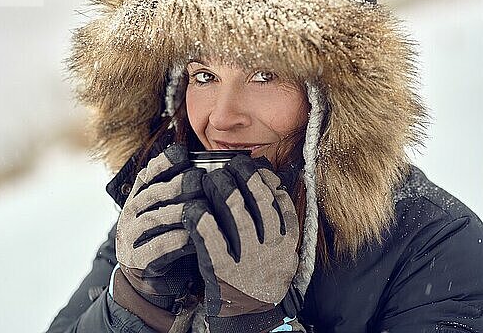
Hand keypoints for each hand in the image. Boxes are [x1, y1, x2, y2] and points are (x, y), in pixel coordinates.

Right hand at [115, 144, 204, 313]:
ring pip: (154, 219)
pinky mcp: (138, 260)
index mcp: (139, 196)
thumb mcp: (170, 209)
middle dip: (177, 184)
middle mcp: (131, 213)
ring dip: (179, 211)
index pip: (148, 173)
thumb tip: (211, 166)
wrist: (149, 280)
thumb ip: (182, 191)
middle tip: (200, 179)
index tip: (184, 154)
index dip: (164, 162)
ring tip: (202, 206)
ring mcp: (131, 237)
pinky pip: (157, 248)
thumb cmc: (169, 237)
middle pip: (153, 194)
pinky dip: (177, 241)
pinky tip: (195, 236)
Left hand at [182, 155, 300, 331]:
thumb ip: (277, 220)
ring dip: (225, 192)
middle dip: (245, 178)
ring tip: (212, 177)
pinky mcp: (225, 273)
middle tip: (231, 165)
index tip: (254, 166)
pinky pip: (214, 244)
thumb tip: (270, 180)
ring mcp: (249, 262)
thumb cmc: (261, 274)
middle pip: (261, 204)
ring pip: (240, 218)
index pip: (281, 202)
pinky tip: (194, 208)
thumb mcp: (280, 250)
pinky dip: (204, 223)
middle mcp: (272, 251)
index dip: (266, 179)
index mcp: (287, 242)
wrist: (251, 317)